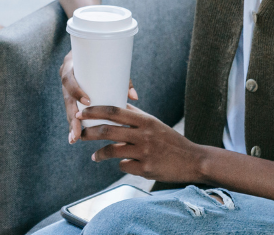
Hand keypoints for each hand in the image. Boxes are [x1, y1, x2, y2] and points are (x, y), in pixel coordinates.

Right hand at [61, 51, 137, 142]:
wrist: (86, 52)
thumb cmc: (101, 58)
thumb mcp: (110, 64)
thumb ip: (122, 79)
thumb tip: (134, 97)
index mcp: (70, 66)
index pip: (69, 79)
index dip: (76, 91)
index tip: (88, 102)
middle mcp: (66, 78)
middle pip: (67, 99)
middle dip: (72, 117)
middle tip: (78, 132)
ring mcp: (67, 88)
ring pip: (68, 108)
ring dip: (71, 125)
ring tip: (75, 139)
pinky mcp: (71, 97)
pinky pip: (70, 111)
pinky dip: (73, 125)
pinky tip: (73, 138)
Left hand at [78, 104, 207, 183]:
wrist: (194, 161)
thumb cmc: (170, 140)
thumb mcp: (155, 124)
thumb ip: (136, 116)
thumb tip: (117, 105)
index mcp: (146, 121)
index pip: (114, 111)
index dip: (95, 111)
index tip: (81, 113)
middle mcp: (144, 135)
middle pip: (108, 130)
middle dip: (90, 132)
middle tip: (80, 134)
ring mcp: (145, 153)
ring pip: (112, 151)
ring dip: (99, 154)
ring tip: (95, 156)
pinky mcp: (146, 169)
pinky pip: (123, 166)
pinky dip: (121, 165)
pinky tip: (123, 165)